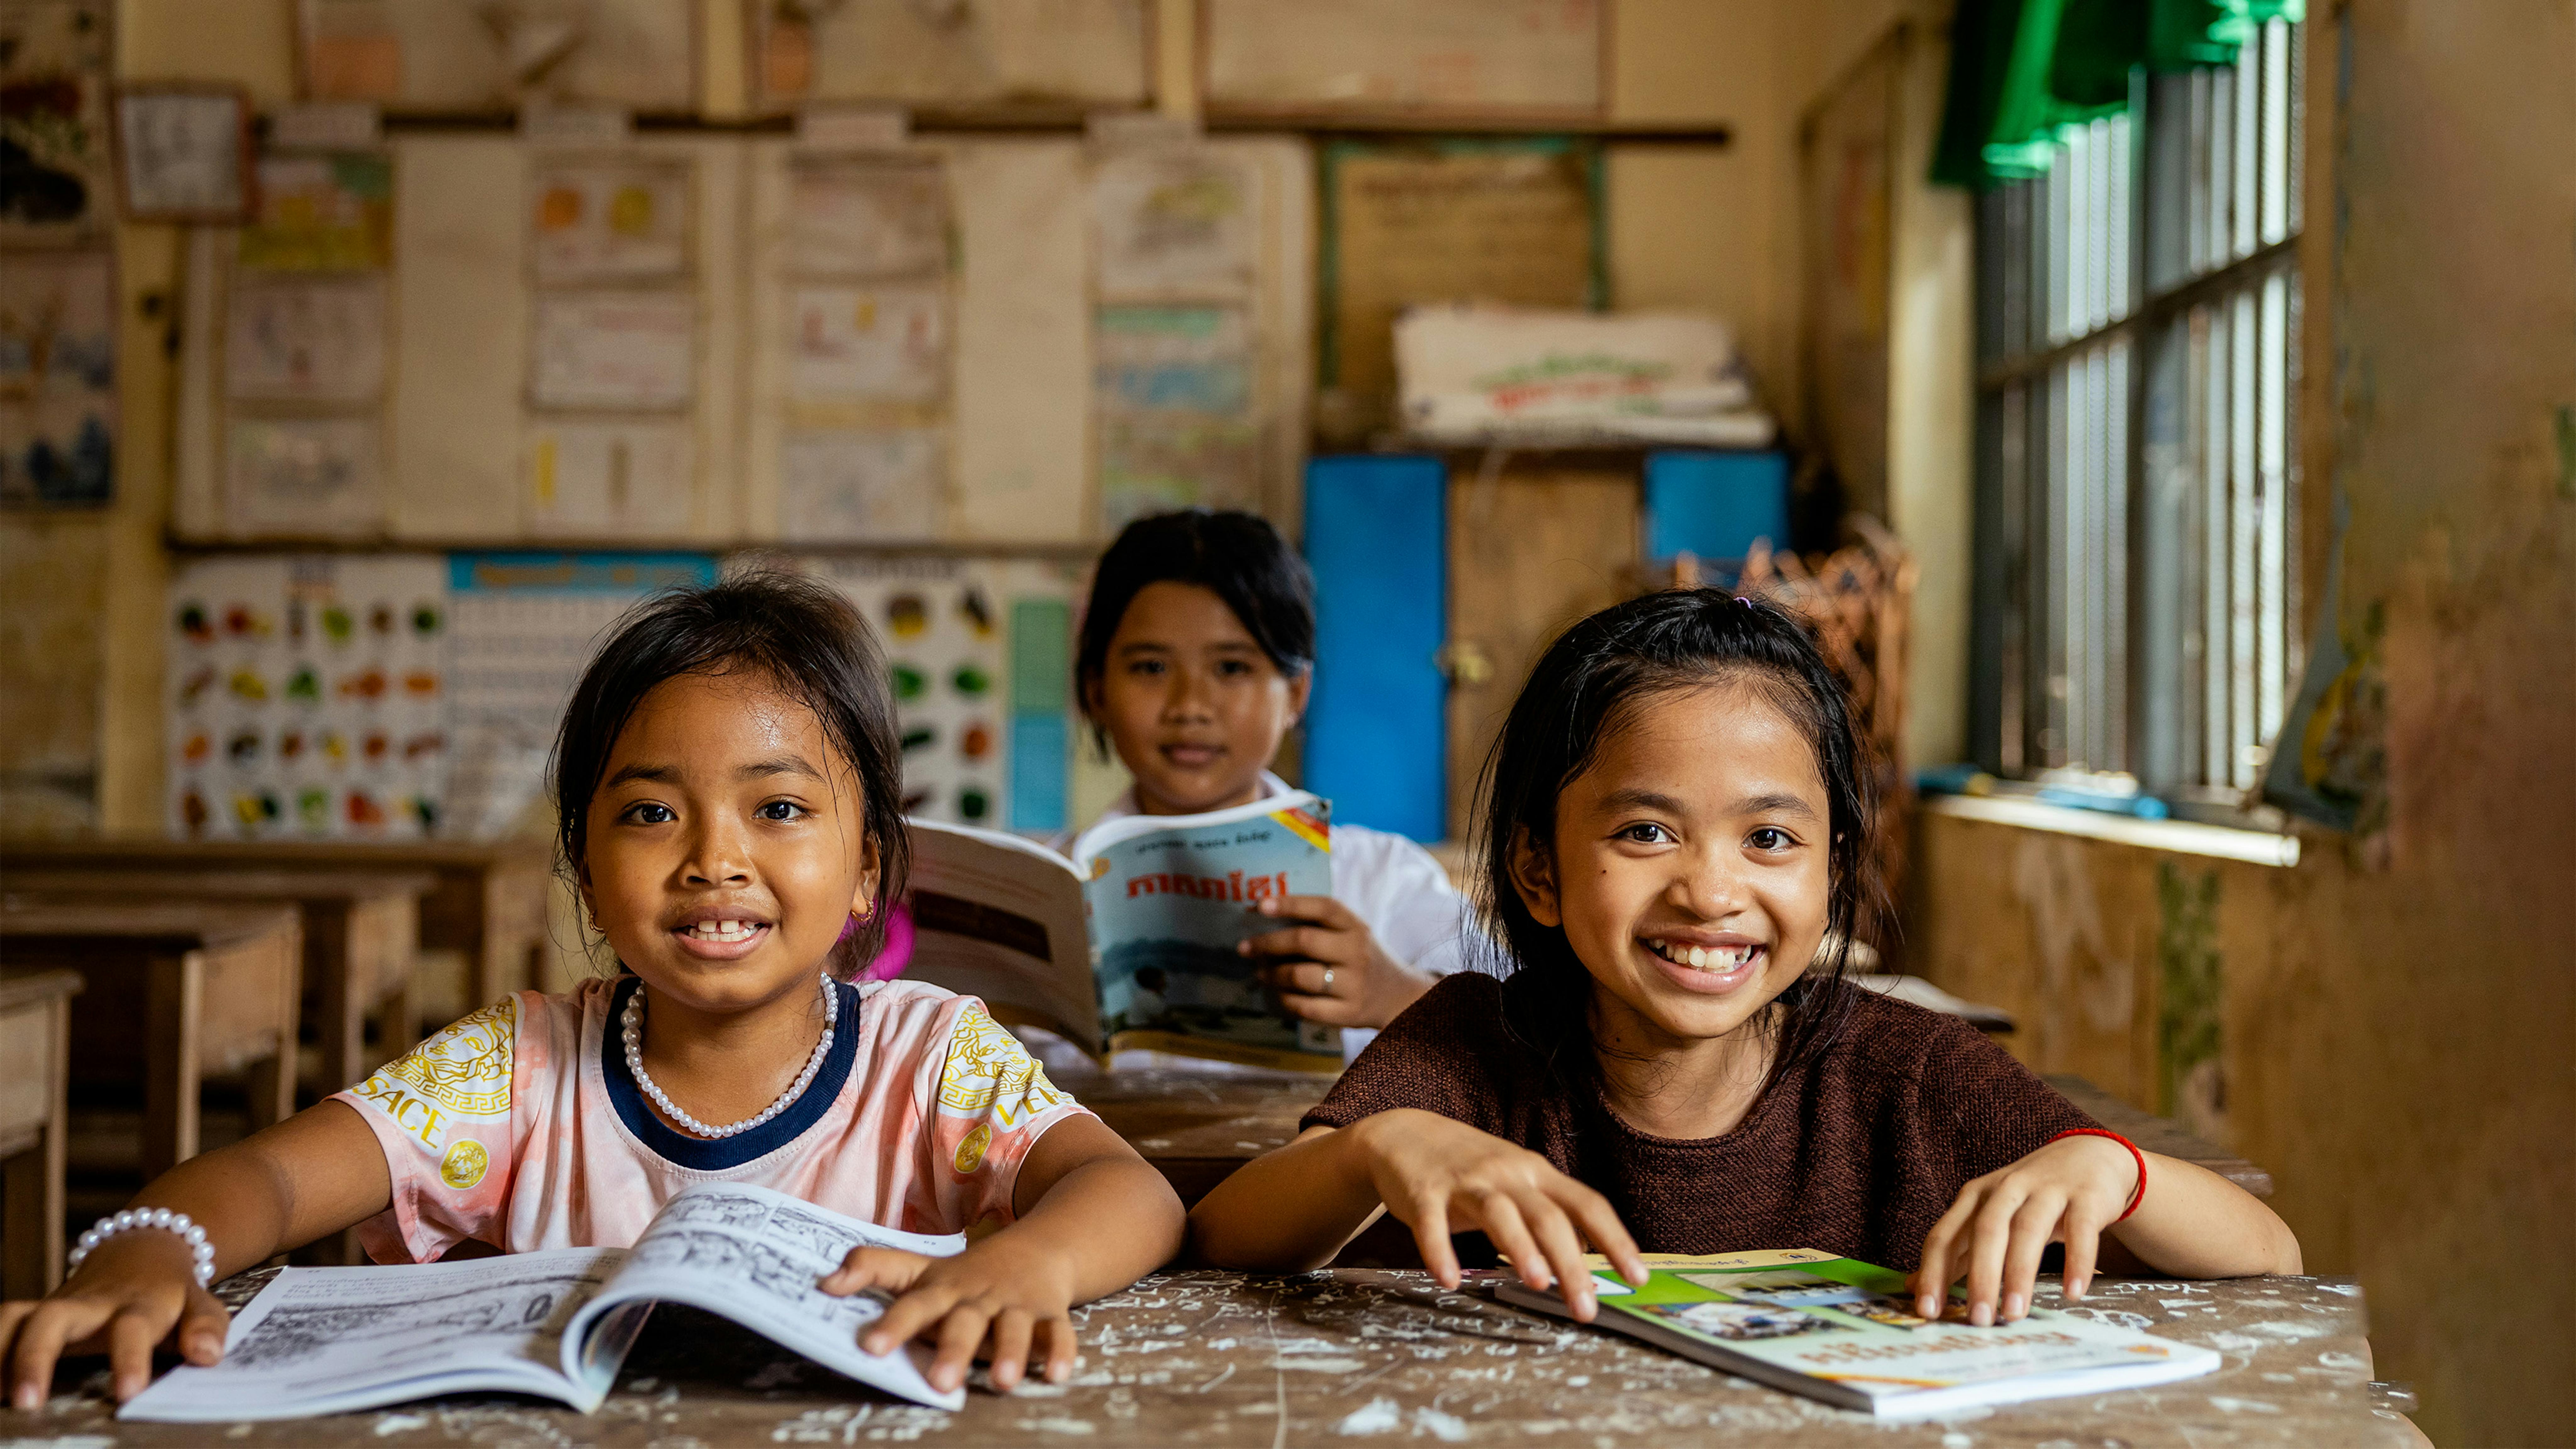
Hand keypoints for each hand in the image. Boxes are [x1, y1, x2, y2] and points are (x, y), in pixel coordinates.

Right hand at [3, 1234, 230, 1406]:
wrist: (143, 1251)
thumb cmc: (173, 1292)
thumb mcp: (201, 1304)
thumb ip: (207, 1328)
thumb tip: (206, 1355)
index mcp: (138, 1304)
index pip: (133, 1328)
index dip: (130, 1357)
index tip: (128, 1392)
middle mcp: (91, 1303)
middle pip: (54, 1319)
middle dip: (36, 1357)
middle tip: (27, 1401)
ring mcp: (57, 1305)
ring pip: (16, 1317)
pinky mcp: (33, 1312)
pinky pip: (3, 1323)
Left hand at [820, 1236, 1080, 1393]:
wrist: (1039, 1246)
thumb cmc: (967, 1272)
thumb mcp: (920, 1267)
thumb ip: (874, 1269)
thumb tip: (822, 1284)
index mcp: (945, 1288)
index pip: (915, 1303)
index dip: (894, 1323)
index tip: (871, 1345)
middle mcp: (980, 1296)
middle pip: (966, 1321)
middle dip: (954, 1350)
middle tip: (939, 1382)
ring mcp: (1017, 1304)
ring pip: (1014, 1328)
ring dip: (1010, 1353)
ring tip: (1003, 1382)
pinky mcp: (1049, 1313)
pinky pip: (1058, 1333)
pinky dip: (1059, 1353)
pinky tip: (1055, 1375)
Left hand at [1240, 895, 1435, 1029]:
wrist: (1398, 996)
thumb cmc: (1363, 959)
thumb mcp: (1353, 934)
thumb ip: (1321, 925)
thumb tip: (1266, 915)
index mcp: (1356, 927)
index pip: (1324, 908)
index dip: (1291, 904)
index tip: (1260, 904)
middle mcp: (1357, 953)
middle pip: (1305, 941)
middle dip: (1268, 943)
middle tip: (1244, 947)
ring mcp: (1354, 985)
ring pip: (1301, 976)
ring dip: (1272, 974)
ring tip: (1259, 973)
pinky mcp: (1348, 1013)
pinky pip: (1305, 1007)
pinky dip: (1284, 1000)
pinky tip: (1276, 994)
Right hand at [1347, 1109, 1645, 1320]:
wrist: (1403, 1134)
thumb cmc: (1469, 1168)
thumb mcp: (1516, 1182)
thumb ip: (1548, 1213)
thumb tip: (1585, 1256)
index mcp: (1536, 1173)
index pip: (1587, 1204)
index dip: (1615, 1239)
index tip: (1637, 1277)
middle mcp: (1507, 1173)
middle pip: (1548, 1216)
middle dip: (1571, 1263)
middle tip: (1586, 1308)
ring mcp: (1465, 1180)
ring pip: (1500, 1212)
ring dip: (1520, 1247)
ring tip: (1537, 1283)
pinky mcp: (1424, 1191)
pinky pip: (1432, 1223)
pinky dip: (1440, 1251)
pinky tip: (1448, 1279)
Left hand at [1909, 1134, 2140, 1325]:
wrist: (2087, 1156)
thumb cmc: (2029, 1197)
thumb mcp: (1988, 1216)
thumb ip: (1956, 1251)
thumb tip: (1914, 1287)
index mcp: (1975, 1197)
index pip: (1945, 1235)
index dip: (1933, 1272)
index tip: (1927, 1311)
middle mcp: (2006, 1189)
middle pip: (1986, 1232)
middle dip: (1980, 1278)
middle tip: (1979, 1319)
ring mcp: (2047, 1190)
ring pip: (2028, 1231)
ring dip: (2020, 1273)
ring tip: (2015, 1313)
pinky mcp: (2085, 1196)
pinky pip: (2080, 1229)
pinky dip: (2077, 1261)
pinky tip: (2073, 1293)